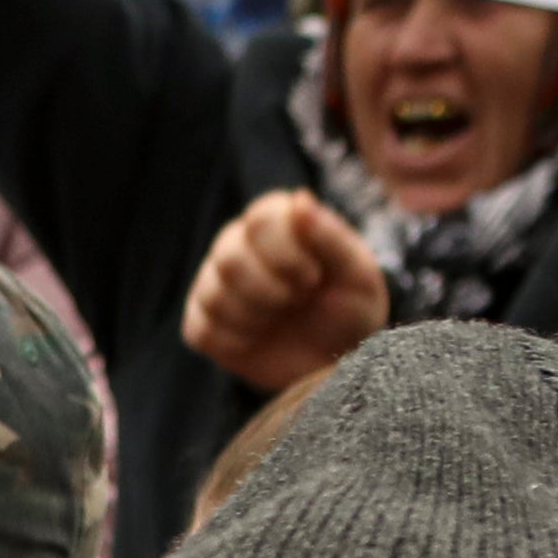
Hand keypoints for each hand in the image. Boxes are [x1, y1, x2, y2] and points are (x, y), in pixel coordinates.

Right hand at [179, 191, 388, 397]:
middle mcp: (236, 243)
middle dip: (270, 290)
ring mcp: (213, 282)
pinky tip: (258, 338)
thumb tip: (299, 198)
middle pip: (230, 258)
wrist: (332, 359)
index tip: (313, 278)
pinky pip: (202, 330)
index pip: (260, 219)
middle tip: (296, 302)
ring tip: (279, 320)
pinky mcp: (200, 321)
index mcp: (276, 221)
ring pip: (214, 296)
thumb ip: (331, 235)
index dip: (286, 253)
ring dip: (256, 318)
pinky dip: (237, 342)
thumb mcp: (356, 273)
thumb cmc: (349, 308)